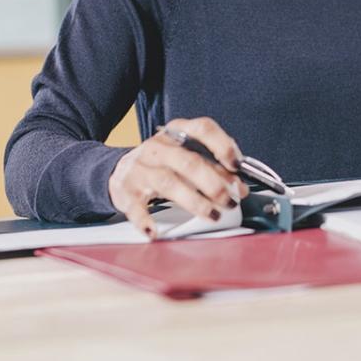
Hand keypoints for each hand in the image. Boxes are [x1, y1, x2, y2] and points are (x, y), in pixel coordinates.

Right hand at [108, 117, 249, 238]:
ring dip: (195, 202)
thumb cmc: (162, 162)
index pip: (203, 129)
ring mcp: (140, 168)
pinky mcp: (126, 191)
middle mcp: (158, 147)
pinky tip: (156, 231)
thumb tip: (239, 187)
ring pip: (169, 183)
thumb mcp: (187, 155)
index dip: (223, 145)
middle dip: (214, 184)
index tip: (236, 165)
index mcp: (177, 132)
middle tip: (230, 201)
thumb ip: (214, 168)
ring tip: (212, 215)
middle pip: (189, 162)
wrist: (121, 170)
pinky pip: (136, 207)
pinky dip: (145, 220)